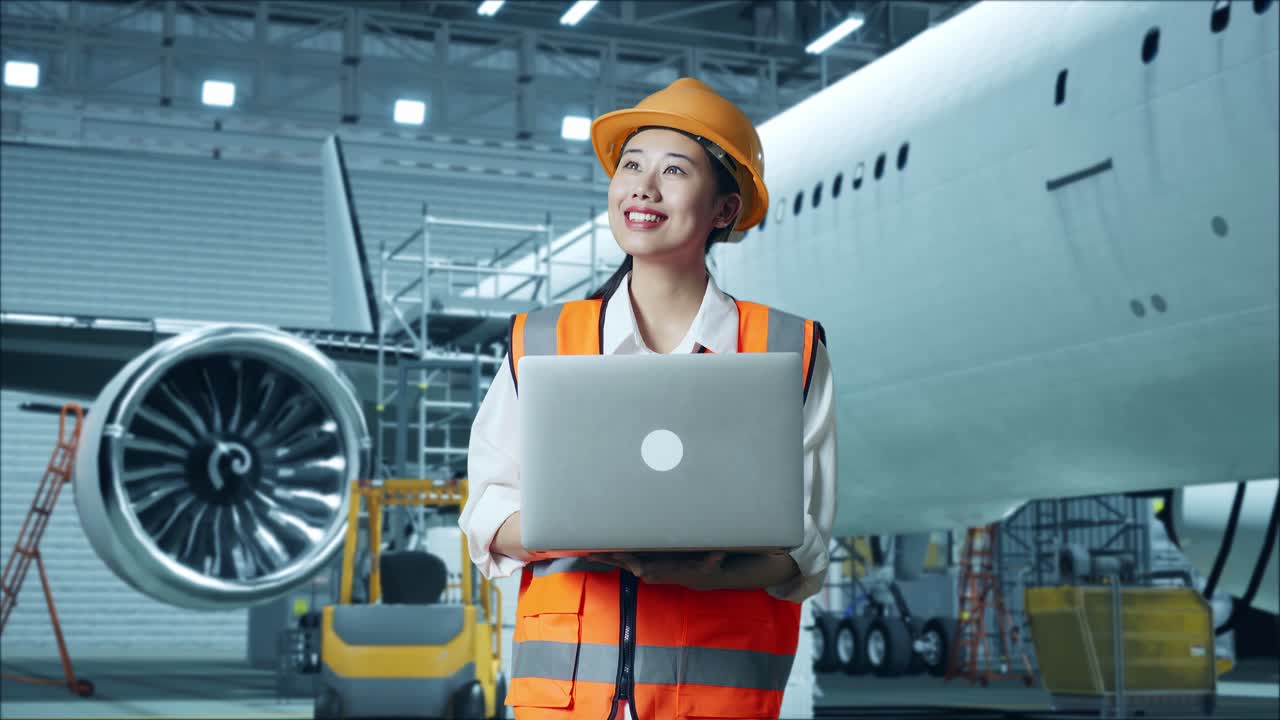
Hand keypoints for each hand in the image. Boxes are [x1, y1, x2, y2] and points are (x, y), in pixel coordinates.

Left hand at [587, 551, 726, 590]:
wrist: (697, 577)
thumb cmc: (702, 568)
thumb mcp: (711, 564)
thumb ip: (714, 560)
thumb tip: (719, 556)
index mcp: (658, 569)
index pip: (644, 566)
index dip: (634, 563)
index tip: (627, 562)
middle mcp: (647, 570)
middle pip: (624, 563)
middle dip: (608, 558)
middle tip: (590, 554)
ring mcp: (642, 567)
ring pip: (619, 561)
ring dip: (603, 557)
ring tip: (586, 553)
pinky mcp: (640, 563)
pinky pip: (621, 559)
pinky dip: (608, 555)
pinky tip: (595, 552)